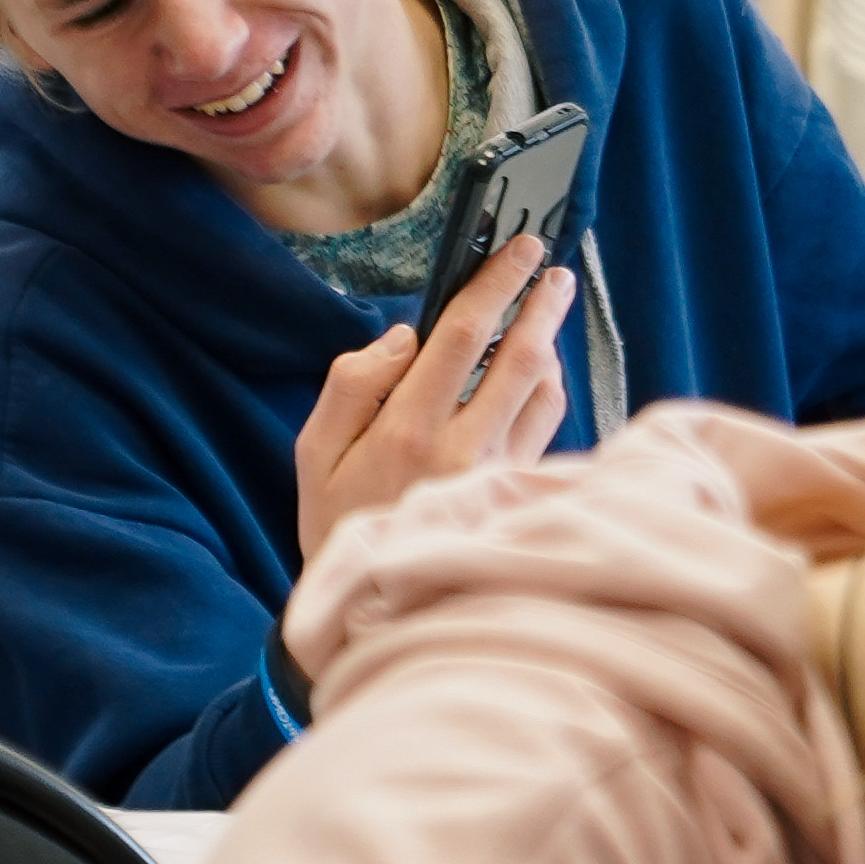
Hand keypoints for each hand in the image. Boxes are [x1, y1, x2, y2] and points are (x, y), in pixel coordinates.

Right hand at [288, 235, 576, 564]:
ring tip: (543, 316)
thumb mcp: (313, 455)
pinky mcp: (518, 497)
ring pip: (544, 394)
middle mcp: (462, 450)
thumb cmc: (336, 525)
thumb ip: (349, 386)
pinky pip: (546, 430)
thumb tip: (400, 337)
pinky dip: (547, 393)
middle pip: (520, 358)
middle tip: (551, 268)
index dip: (496, 283)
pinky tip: (536, 377)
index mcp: (406, 429)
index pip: (463, 336)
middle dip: (541, 303)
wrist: (372, 614)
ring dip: (550, 346)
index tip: (519, 249)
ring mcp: (497, 476)